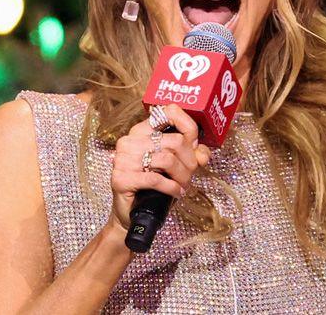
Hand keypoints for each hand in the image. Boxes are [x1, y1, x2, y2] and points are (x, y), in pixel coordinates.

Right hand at [107, 103, 211, 231]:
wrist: (131, 213)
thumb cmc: (153, 188)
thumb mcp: (175, 167)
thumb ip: (191, 156)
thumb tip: (203, 154)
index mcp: (141, 131)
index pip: (168, 112)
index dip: (188, 126)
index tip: (194, 145)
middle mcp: (130, 141)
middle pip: (176, 141)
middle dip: (189, 162)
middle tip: (189, 175)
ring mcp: (123, 159)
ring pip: (168, 159)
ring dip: (182, 177)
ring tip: (182, 185)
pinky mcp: (121, 178)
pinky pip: (156, 179)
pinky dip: (172, 187)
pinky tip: (175, 192)